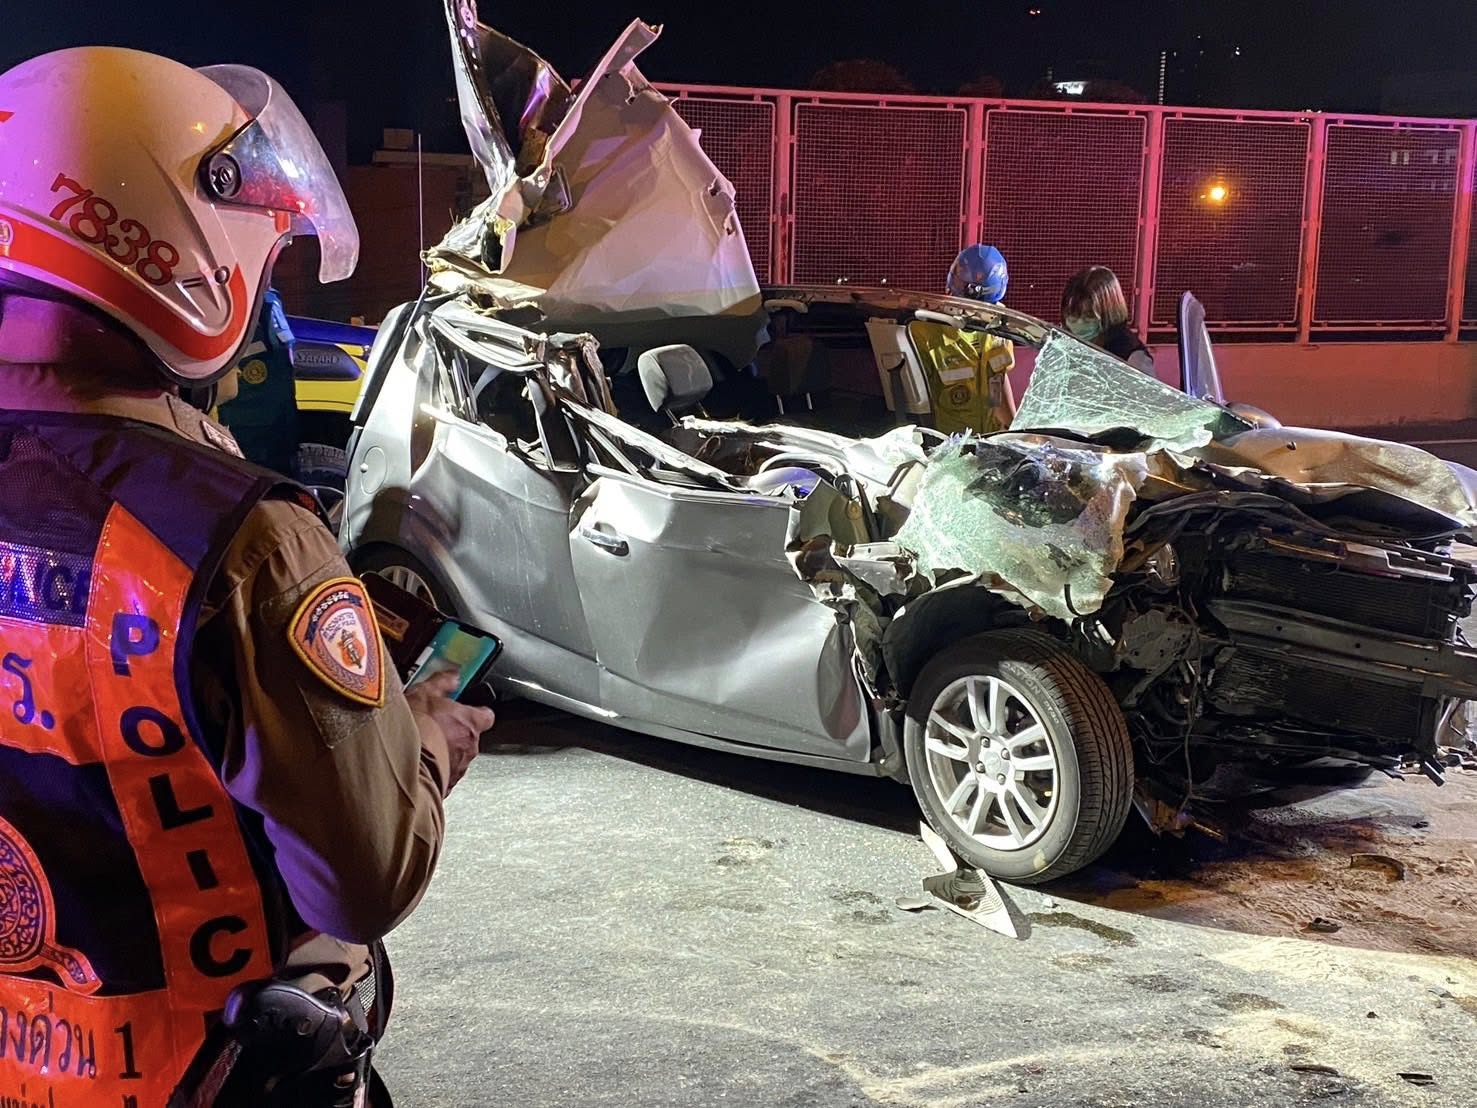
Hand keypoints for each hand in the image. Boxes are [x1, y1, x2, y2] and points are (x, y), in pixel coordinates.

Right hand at [405, 670, 495, 792]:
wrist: (401, 764)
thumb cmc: (414, 729)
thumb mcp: (425, 693)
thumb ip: (442, 683)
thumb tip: (452, 676)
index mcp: (470, 723)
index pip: (486, 715)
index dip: (476, 711)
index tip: (465, 708)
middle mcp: (470, 747)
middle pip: (469, 738)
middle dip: (453, 733)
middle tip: (433, 726)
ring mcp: (459, 768)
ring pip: (456, 757)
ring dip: (442, 752)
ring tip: (421, 745)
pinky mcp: (445, 786)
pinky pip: (443, 776)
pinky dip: (433, 770)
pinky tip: (416, 763)